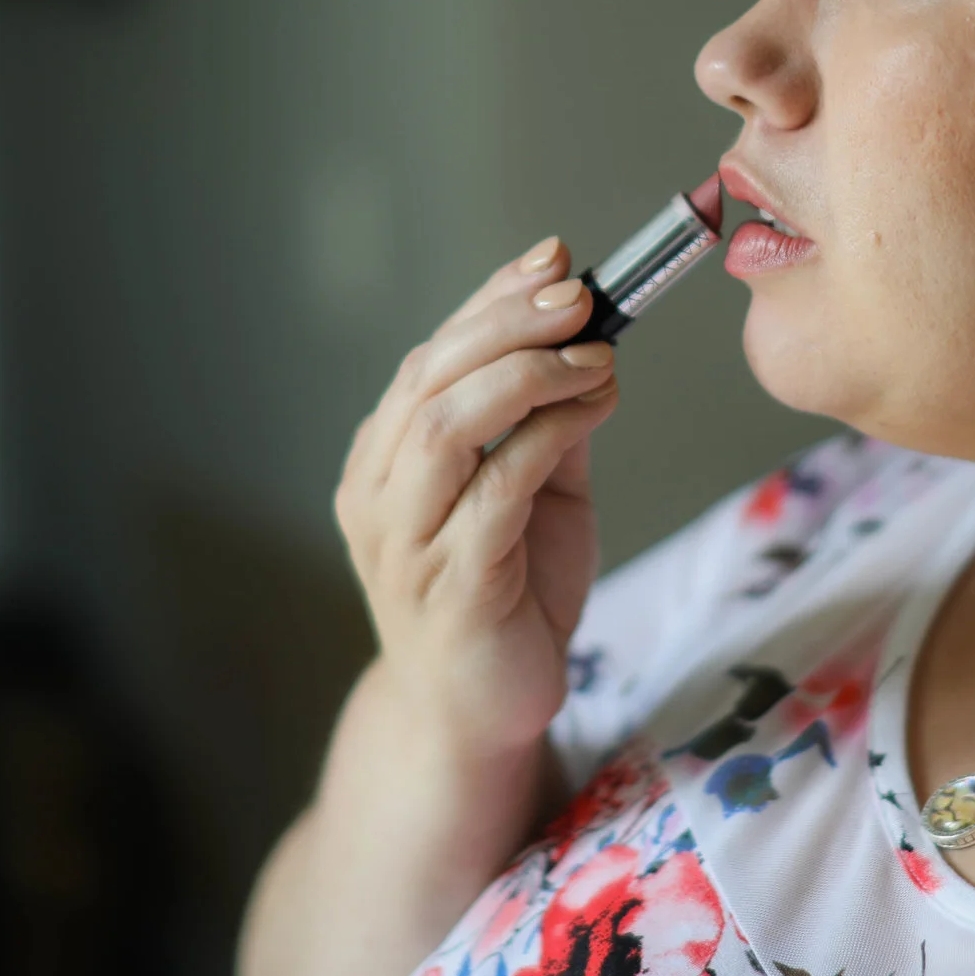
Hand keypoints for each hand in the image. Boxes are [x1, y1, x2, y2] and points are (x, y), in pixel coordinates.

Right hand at [334, 236, 620, 758]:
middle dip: (509, 323)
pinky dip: (548, 435)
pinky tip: (593, 409)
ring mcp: (407, 542)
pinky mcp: (454, 587)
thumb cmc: (508, 597)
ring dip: (528, 373)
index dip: (490, 301)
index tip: (553, 258)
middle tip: (581, 296)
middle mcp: (378, 494)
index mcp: (385, 460)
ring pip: (447, 425)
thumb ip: (546, 424)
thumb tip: (590, 339)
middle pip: (430, 377)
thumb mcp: (534, 494)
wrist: (479, 716)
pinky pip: (495, 491)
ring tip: (596, 355)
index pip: (430, 357)